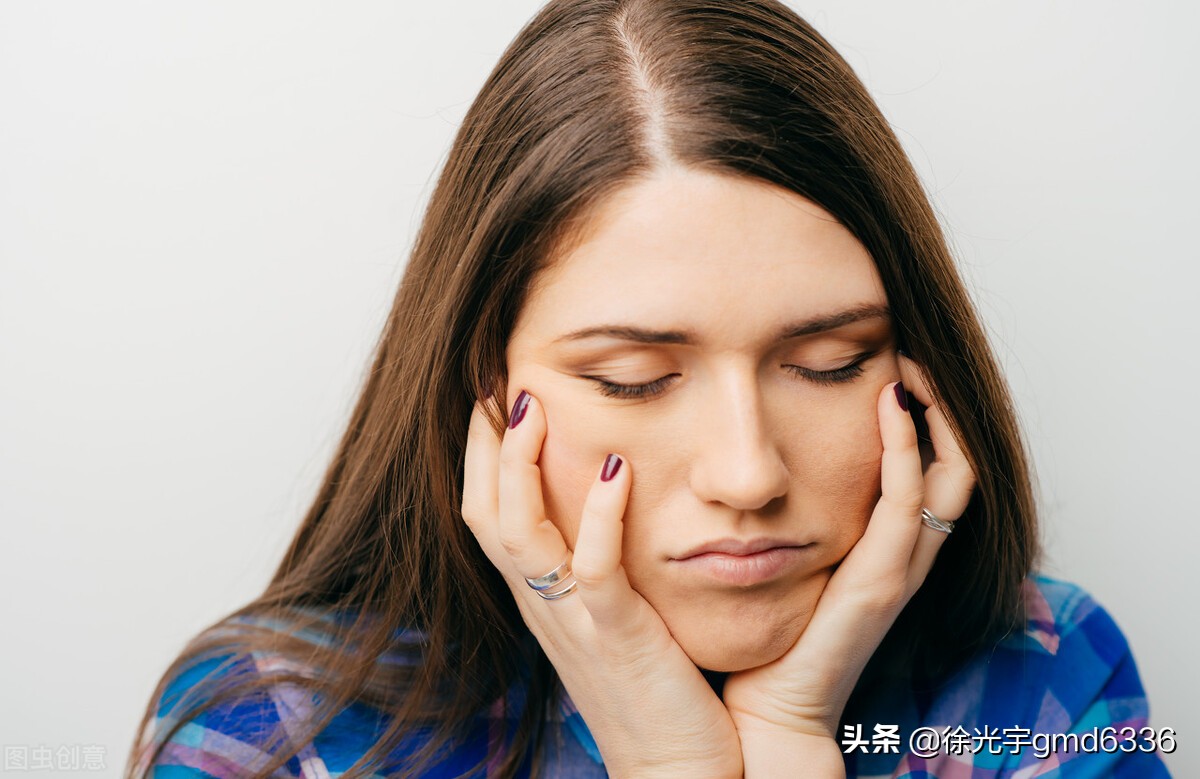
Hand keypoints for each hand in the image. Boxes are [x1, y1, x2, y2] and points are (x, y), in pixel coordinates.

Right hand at [461, 390, 742, 778]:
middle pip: (481, 511)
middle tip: (497, 376)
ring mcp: (572, 620)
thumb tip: (608, 497)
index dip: (482, 451)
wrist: (680, 770)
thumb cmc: (657, 688)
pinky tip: (613, 467)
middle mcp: (541, 604)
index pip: (487, 510)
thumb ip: (599, 561)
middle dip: (484, 442)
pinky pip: (592, 569)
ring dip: (520, 464)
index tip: (496, 390)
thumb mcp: (612, 616)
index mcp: (539, 597)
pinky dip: (597, 515)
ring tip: (532, 404)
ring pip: (516, 532)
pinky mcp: (616, 637)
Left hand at [722, 354, 977, 773]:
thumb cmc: (766, 637)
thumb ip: (786, 518)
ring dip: (936, 415)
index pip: (927, 471)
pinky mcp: (880, 582)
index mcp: (882, 550)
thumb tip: (748, 463)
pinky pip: (908, 504)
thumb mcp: (785, 562)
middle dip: (942, 406)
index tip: (893, 365)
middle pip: (953, 465)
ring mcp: (899, 569)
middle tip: (914, 352)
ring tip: (912, 362)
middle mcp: (903, 556)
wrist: (765, 712)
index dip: (925, 419)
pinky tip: (889, 404)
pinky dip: (906, 450)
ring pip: (948, 476)